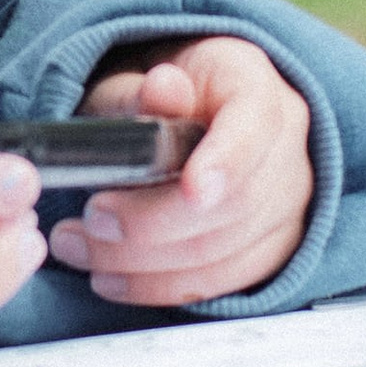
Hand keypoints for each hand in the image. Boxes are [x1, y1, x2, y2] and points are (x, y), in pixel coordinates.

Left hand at [50, 40, 312, 307]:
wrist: (186, 119)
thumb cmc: (160, 99)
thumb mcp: (139, 80)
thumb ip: (145, 90)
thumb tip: (162, 88)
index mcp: (258, 89)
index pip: (258, 124)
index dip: (227, 161)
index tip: (191, 190)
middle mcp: (286, 148)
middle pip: (237, 202)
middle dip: (154, 222)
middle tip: (91, 219)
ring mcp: (285, 204)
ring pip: (225, 251)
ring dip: (143, 263)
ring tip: (78, 249)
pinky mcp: (269, 249)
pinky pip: (219, 282)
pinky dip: (159, 286)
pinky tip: (111, 277)